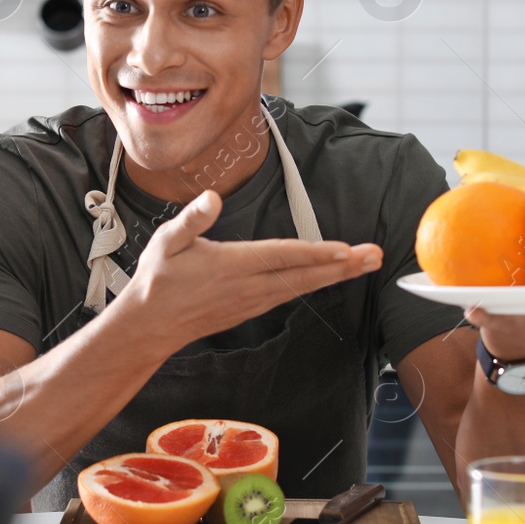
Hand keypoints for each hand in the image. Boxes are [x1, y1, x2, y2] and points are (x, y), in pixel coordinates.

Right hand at [112, 190, 381, 353]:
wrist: (148, 325)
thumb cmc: (157, 280)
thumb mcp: (167, 242)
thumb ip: (193, 218)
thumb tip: (213, 198)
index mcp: (232, 266)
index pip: (283, 256)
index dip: (317, 252)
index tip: (346, 249)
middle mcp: (249, 287)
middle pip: (304, 275)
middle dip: (343, 266)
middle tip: (375, 257)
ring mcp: (252, 302)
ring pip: (302, 286)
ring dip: (335, 275)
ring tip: (364, 265)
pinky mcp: (250, 309)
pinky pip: (290, 294)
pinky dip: (314, 284)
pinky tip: (329, 277)